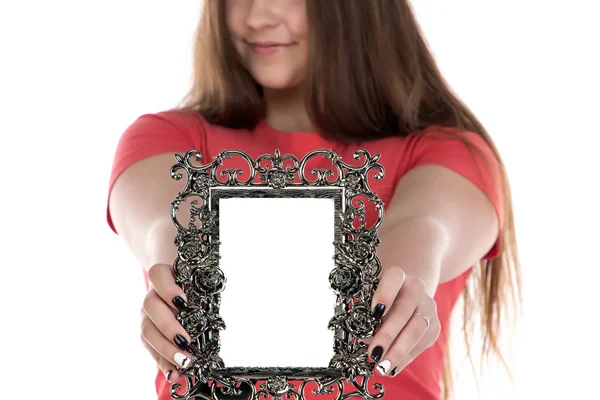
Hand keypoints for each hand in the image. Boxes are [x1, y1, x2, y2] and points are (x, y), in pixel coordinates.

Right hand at [140, 263, 192, 382]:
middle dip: (168, 326)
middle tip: (185, 341)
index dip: (168, 289)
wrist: (178, 285)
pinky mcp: (147, 332)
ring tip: (183, 360)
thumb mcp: (197, 283)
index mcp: (164, 276)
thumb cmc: (192, 284)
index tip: (183, 303)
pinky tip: (174, 373)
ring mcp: (147, 314)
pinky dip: (163, 362)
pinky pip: (150, 348)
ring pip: (147, 329)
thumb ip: (202, 292)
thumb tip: (215, 314)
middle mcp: (152, 294)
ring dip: (165, 348)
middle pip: (151, 306)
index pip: (157, 275)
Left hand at [363, 266, 439, 376]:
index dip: (385, 294)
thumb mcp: (369, 296)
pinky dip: (406, 358)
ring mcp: (428, 306)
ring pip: (416, 329)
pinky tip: (393, 368)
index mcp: (397, 275)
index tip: (374, 312)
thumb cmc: (380, 298)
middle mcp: (416, 288)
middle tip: (374, 353)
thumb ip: (364, 311)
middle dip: (388, 334)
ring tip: (382, 366)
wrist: (406, 295)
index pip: (394, 278)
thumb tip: (361, 336)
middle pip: (404, 310)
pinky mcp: (434, 325)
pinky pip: (422, 344)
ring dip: (398, 351)